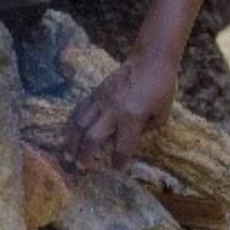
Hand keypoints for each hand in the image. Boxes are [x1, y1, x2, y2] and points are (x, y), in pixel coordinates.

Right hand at [63, 48, 177, 171]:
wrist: (150, 58)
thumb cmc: (161, 85)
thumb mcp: (163, 112)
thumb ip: (149, 129)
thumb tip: (135, 139)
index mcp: (132, 117)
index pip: (122, 147)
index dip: (118, 163)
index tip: (114, 172)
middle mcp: (113, 110)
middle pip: (93, 137)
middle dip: (85, 155)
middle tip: (79, 168)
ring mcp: (101, 100)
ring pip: (80, 123)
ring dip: (72, 141)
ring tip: (66, 155)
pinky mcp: (96, 92)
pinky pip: (79, 110)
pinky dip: (71, 123)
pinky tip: (66, 134)